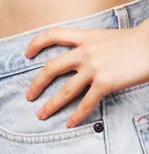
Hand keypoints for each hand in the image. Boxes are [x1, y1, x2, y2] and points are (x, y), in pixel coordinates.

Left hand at [24, 23, 148, 127]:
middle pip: (51, 68)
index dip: (36, 43)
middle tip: (28, 95)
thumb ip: (87, 44)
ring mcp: (94, 68)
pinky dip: (77, 115)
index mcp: (83, 37)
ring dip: (51, 104)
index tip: (26, 54)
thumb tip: (74, 55)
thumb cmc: (131, 41)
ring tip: (42, 114)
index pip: (51, 35)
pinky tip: (69, 123)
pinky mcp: (106, 83)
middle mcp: (84, 52)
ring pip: (65, 90)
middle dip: (37, 84)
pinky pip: (87, 102)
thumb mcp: (103, 36)